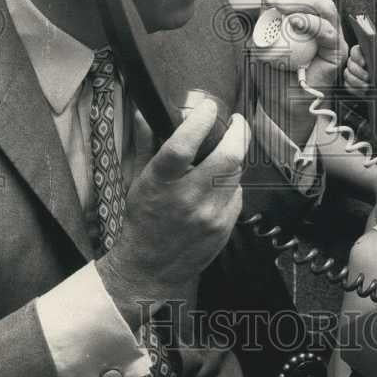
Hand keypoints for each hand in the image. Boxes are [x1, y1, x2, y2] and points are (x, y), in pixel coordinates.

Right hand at [97, 101, 249, 322]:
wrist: (150, 270)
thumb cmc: (142, 221)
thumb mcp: (137, 181)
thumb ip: (145, 144)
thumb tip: (146, 113)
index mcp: (161, 183)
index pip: (183, 145)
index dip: (200, 121)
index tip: (209, 107)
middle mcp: (188, 199)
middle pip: (228, 158)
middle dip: (239, 133)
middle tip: (237, 122)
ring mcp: (210, 216)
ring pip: (237, 173)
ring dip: (235, 157)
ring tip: (227, 150)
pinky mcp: (224, 227)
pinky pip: (238, 194)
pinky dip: (232, 183)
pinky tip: (220, 184)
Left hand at [262, 0, 346, 92]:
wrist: (279, 105)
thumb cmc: (273, 73)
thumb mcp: (263, 37)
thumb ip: (267, 15)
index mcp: (309, 17)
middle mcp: (323, 24)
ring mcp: (332, 37)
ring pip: (326, 7)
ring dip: (302, 1)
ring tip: (280, 5)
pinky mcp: (336, 53)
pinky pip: (328, 32)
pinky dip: (312, 23)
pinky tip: (295, 23)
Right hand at [343, 44, 376, 95]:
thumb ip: (376, 61)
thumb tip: (369, 57)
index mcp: (364, 55)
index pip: (355, 51)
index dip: (357, 56)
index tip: (363, 63)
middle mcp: (356, 63)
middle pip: (350, 64)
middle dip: (358, 71)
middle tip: (368, 77)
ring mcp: (352, 74)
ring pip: (347, 75)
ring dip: (356, 81)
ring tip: (367, 86)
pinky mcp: (351, 85)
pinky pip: (347, 86)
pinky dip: (355, 89)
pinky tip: (363, 91)